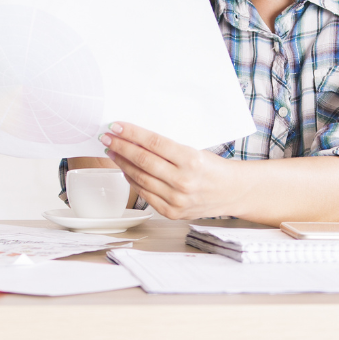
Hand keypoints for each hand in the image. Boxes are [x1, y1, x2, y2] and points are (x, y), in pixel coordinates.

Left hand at [100, 122, 242, 219]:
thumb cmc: (213, 168)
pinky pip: (145, 194)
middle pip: (143, 161)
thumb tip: (136, 139)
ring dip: (122, 163)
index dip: (131, 134)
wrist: (231, 192)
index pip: (154, 143)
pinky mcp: (172, 212)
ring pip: (140, 178)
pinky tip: (126, 170)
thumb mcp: (196, 151)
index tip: (116, 126)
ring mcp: (177, 199)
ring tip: (112, 152)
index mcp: (191, 160)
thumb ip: (169, 148)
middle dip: (121, 147)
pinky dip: (133, 181)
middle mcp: (183, 181)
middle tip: (107, 138)